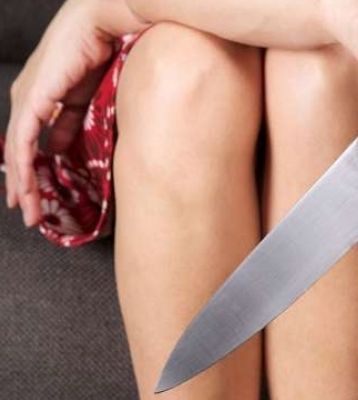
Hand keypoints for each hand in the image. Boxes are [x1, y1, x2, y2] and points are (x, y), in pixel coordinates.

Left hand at [4, 0, 148, 226]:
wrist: (102, 23)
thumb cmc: (100, 53)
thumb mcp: (83, 99)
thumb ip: (67, 124)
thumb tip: (56, 149)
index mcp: (38, 98)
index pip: (28, 143)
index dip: (31, 172)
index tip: (37, 198)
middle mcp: (26, 100)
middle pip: (19, 152)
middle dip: (25, 186)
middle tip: (31, 214)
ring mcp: (27, 99)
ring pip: (17, 152)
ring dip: (23, 183)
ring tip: (29, 210)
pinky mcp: (34, 99)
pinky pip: (22, 141)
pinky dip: (23, 166)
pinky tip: (26, 186)